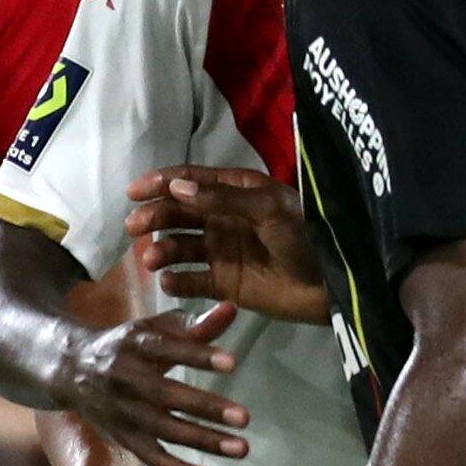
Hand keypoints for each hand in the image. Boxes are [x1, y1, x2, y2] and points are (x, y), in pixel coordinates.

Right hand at [52, 298, 248, 465]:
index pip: (168, 350)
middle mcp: (125, 379)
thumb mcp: (154, 328)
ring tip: (242, 447)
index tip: (232, 362)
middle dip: (206, 408)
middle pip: (167, 397)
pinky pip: (153, 459)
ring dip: (204, 441)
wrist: (70, 368)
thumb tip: (233, 308)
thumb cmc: (126, 345)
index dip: (198, 356)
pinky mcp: (124, 437)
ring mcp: (123, 412)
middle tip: (245, 417)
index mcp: (134, 345)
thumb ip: (196, 323)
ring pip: (164, 431)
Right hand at [130, 165, 329, 324]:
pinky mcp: (225, 284)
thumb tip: (176, 188)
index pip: (191, 181)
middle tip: (134, 227)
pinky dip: (177, 281)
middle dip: (154, 218)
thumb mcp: (268, 208)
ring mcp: (222, 251)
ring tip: (150, 260)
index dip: (161, 183)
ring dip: (162, 250)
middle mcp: (224, 218)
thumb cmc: (304, 236)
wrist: (331, 283)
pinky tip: (168, 281)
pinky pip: (193, 281)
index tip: (134, 192)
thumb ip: (222, 199)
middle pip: (179, 213)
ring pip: (181, 247)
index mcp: (236, 192)